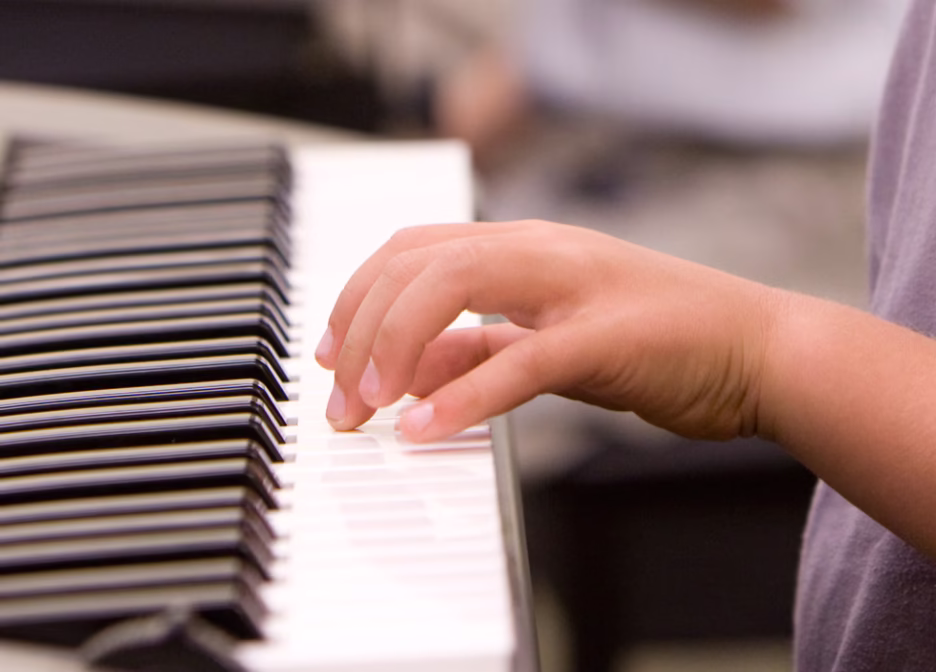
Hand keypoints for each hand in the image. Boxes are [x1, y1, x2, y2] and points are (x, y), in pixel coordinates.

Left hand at [314, 220, 780, 441]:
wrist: (760, 350)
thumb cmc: (658, 345)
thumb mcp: (547, 344)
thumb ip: (479, 351)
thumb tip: (411, 375)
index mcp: (525, 247)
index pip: (414, 249)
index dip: (358, 298)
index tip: (333, 355)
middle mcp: (541, 251)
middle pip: (415, 263)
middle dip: (359, 328)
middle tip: (341, 398)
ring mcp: (575, 286)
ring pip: (452, 287)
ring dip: (393, 348)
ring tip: (368, 407)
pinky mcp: (607, 337)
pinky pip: (519, 360)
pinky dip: (464, 395)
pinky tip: (425, 429)